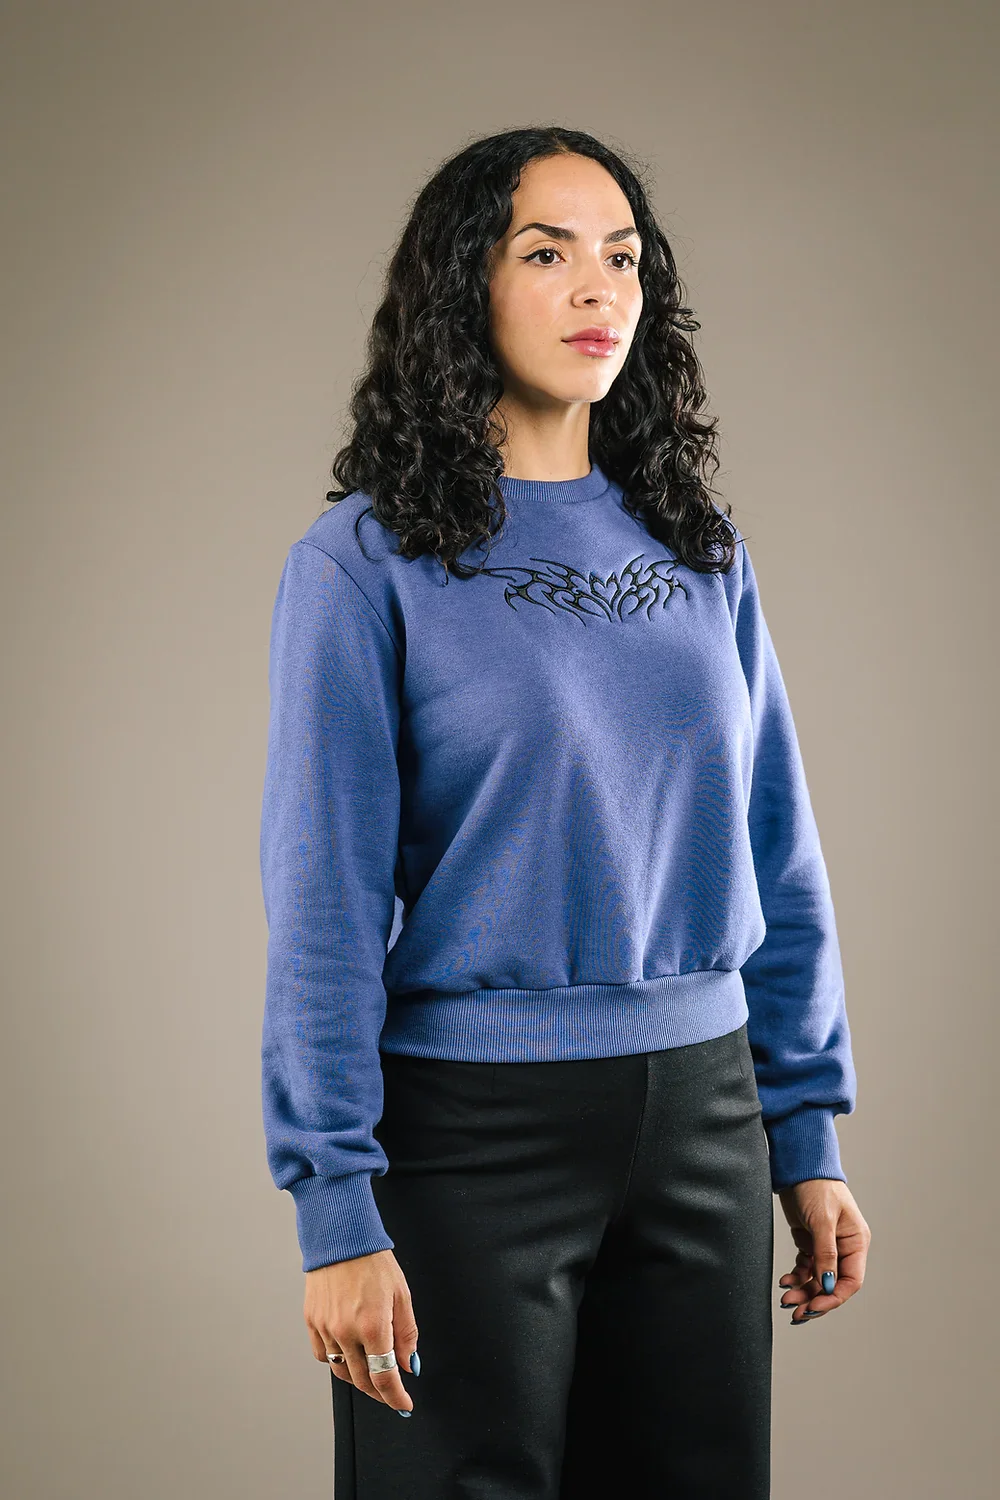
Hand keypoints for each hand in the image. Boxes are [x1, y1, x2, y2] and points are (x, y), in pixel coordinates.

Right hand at [304, 1248, 418, 1413]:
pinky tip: (349, 1354)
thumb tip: (408, 1365)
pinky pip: (323, 1355)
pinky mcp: (312, 1321)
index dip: (396, 1397)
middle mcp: (345, 1331)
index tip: (404, 1405)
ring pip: (341, 1371)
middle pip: (362, 1380)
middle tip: (391, 1392)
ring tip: (371, 1373)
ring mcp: (325, 1328)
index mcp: (372, 1325)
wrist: (341, 1236)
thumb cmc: (374, 1261)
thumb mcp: (402, 1294)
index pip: (384, 1377)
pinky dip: (337, 1361)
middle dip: (379, 1392)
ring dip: (358, 1378)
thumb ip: (406, 1334)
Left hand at [776, 1179, 870, 1324]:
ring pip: (817, 1280)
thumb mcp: (822, 1220)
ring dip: (803, 1292)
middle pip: (832, 1285)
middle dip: (815, 1300)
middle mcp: (844, 1247)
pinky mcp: (810, 1242)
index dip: (832, 1299)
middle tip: (796, 1313)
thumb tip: (827, 1286)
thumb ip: (825, 1254)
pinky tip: (786, 1281)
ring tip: (786, 1300)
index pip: (850, 1281)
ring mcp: (826, 1246)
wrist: (798, 1165)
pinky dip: (796, 1277)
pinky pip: (806, 1268)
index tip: (813, 1308)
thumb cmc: (816, 1186)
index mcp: (856, 1242)